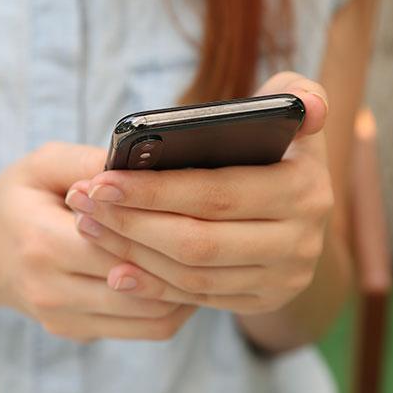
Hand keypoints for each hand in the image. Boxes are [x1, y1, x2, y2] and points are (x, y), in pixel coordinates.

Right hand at [0, 142, 194, 341]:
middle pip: (142, 284)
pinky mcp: (76, 332)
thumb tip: (142, 165)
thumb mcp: (42, 164)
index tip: (196, 203)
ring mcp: (64, 319)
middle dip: (183, 258)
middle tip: (216, 230)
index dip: (162, 224)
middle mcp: (51, 291)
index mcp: (41, 242)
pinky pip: (142, 329)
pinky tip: (182, 276)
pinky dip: (170, 305)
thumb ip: (88, 161)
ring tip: (206, 254)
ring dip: (186, 288)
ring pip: (151, 316)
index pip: (120, 242)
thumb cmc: (17, 198)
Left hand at [65, 72, 333, 314]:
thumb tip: (308, 107)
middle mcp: (300, 241)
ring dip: (133, 253)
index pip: (215, 193)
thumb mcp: (291, 112)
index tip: (101, 181)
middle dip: (131, 223)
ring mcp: (283, 278)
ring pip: (192, 274)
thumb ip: (296, 93)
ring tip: (90, 226)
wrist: (297, 207)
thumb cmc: (277, 147)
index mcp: (303, 189)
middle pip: (197, 241)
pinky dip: (154, 286)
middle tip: (84, 203)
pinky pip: (199, 298)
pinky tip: (116, 270)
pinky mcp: (262, 299)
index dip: (154, 190)